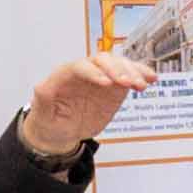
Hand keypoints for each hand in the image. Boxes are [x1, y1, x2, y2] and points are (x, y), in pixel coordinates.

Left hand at [17, 49, 156, 160]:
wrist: (61, 131)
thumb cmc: (49, 120)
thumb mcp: (41, 112)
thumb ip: (44, 97)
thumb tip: (43, 86)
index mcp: (65, 75)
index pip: (80, 66)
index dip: (94, 73)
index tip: (106, 84)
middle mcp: (85, 72)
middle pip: (102, 61)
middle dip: (116, 69)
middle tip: (127, 83)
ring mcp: (102, 77)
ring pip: (118, 65)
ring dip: (132, 72)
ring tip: (141, 84)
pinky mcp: (114, 87)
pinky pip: (129, 75)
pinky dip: (140, 75)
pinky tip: (151, 78)